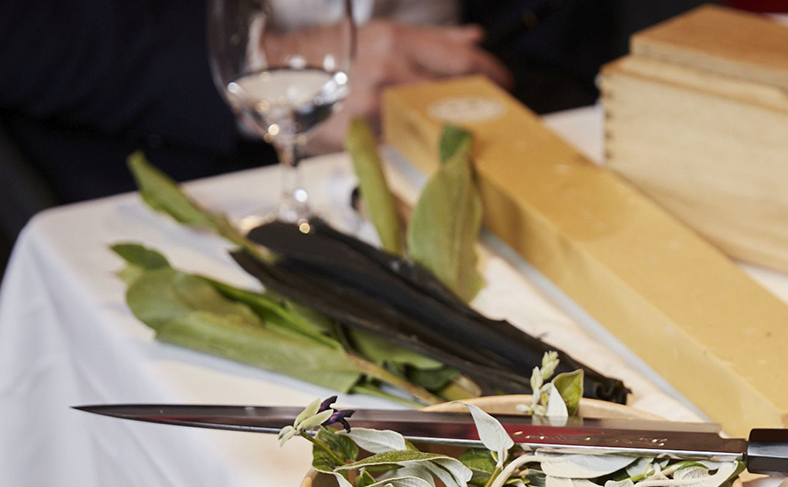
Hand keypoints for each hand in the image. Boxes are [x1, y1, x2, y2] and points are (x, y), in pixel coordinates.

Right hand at [306, 21, 511, 152]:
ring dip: (456, 129)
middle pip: (454, 94)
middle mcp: (389, 70)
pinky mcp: (364, 131)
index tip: (505, 85)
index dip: (491, 75)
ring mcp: (377, 103)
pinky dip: (423, 147)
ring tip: (468, 133)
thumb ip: (435, 40)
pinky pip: (405, 143)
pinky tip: (432, 149)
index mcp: (398, 42)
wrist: (282, 75)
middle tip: (496, 115)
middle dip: (479, 106)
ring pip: (434, 121)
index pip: (461, 60)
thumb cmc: (338, 54)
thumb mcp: (386, 35)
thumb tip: (476, 40)